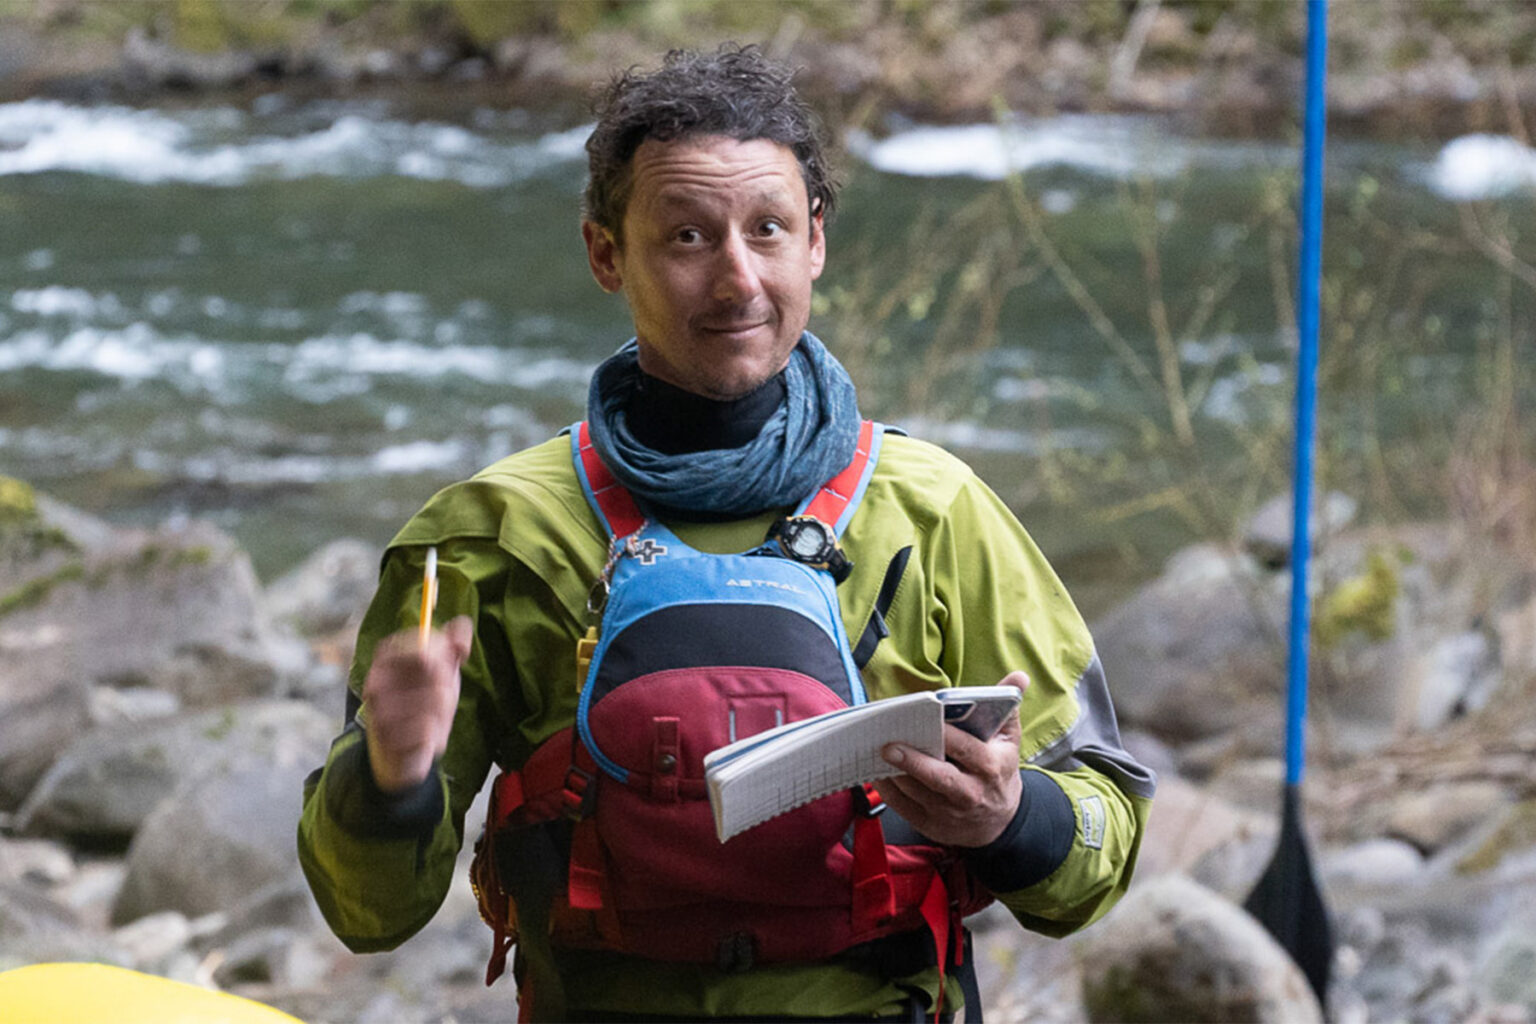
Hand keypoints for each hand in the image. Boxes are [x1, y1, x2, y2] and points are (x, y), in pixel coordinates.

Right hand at [361, 616, 472, 792]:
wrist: (401, 750)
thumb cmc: (422, 701)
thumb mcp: (441, 669)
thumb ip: (453, 644)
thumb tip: (462, 625)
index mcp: (386, 657)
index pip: (423, 641)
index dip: (443, 652)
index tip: (447, 661)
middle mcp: (376, 681)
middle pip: (436, 668)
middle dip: (448, 684)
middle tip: (441, 699)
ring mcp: (379, 709)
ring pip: (439, 698)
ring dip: (444, 712)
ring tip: (432, 719)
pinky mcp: (388, 737)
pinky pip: (430, 728)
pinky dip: (436, 733)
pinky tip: (425, 736)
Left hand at [878, 671, 1028, 846]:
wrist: (1000, 821)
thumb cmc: (999, 771)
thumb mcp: (1009, 740)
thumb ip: (1007, 706)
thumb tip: (1019, 676)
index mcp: (991, 768)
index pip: (967, 749)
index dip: (947, 736)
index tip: (926, 718)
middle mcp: (970, 793)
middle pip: (939, 778)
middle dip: (913, 762)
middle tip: (888, 745)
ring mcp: (949, 813)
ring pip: (916, 792)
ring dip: (894, 773)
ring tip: (876, 752)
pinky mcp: (931, 825)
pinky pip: (903, 807)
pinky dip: (888, 790)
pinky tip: (877, 772)